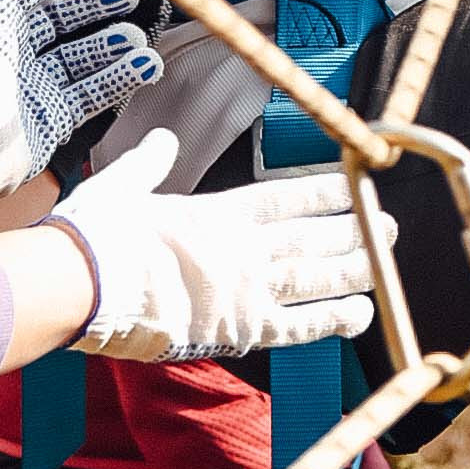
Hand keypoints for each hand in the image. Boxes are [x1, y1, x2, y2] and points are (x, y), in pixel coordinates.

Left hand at [0, 0, 160, 214]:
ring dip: (114, 43)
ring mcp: (37, 84)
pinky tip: (145, 66)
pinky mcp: (54, 118)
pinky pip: (94, 91)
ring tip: (138, 37)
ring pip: (85, 54)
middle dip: (98, 2)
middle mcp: (17, 49)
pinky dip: (120, 77)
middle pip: (67, 16)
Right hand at [53, 131, 379, 360]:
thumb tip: (161, 138)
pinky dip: (330, 321)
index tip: (355, 184)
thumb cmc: (94, 236)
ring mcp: (245, 290)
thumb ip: (149, 163)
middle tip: (388, 226)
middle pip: (311, 238)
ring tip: (385, 263)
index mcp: (217, 213)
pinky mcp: (237, 330)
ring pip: (315, 278)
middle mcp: (242, 249)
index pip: (286, 197)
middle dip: (353, 231)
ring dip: (354, 270)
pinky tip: (357, 315)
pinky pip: (296, 327)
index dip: (325, 191)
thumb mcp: (121, 185)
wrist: (80, 285)